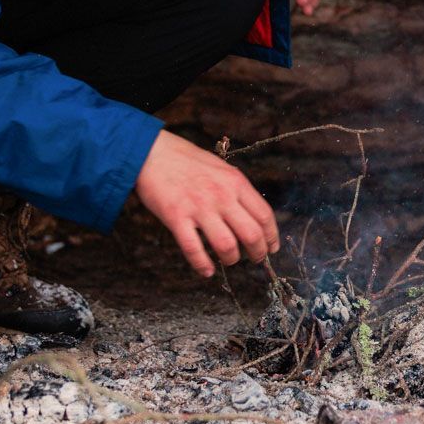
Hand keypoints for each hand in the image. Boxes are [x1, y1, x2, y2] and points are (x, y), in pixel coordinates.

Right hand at [134, 130, 279, 277]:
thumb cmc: (185, 159)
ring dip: (232, 259)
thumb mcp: (220, 168)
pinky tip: (207, 271)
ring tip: (229, 260)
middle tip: (255, 259)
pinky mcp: (176, 217)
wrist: (151, 152)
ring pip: (227, 245)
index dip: (271, 236)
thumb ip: (235, 189)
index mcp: (235, 182)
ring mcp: (199, 207)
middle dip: (257, 252)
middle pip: (251, 234)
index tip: (271, 247)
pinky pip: (194, 249)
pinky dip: (203, 265)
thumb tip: (249, 213)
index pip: (264, 215)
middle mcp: (221, 196)